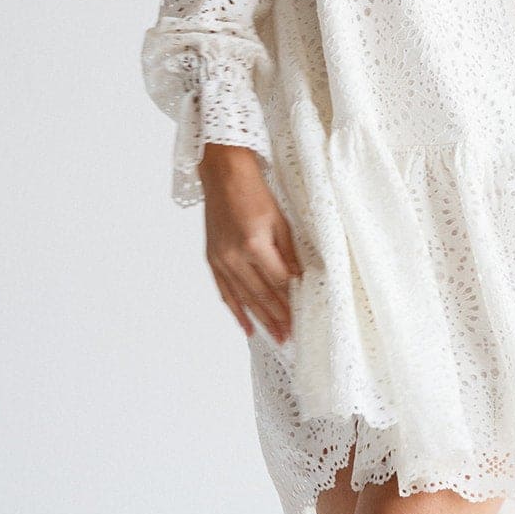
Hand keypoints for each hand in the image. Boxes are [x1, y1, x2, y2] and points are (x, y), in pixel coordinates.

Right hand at [197, 144, 303, 340]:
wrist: (224, 176)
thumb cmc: (255, 192)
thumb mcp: (280, 219)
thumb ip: (288, 251)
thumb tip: (298, 278)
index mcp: (254, 244)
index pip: (278, 281)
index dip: (291, 299)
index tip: (302, 314)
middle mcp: (234, 256)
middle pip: (261, 295)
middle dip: (277, 318)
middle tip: (290, 338)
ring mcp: (221, 260)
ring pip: (243, 298)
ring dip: (260, 319)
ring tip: (275, 337)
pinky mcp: (212, 259)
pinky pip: (224, 292)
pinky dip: (236, 311)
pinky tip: (247, 326)